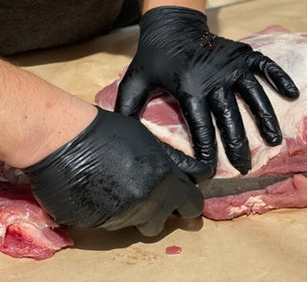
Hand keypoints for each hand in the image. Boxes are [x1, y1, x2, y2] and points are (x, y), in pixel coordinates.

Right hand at [23, 107, 207, 236]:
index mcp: (166, 181)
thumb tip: (190, 172)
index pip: (192, 204)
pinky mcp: (98, 225)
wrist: (65, 140)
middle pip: (164, 221)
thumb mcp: (150, 140)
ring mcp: (122, 217)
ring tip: (121, 187)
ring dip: (135, 212)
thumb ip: (171, 162)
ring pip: (137, 223)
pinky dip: (111, 211)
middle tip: (150, 194)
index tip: (185, 198)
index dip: (190, 202)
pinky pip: (113, 223)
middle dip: (161, 211)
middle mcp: (149, 204)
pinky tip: (100, 190)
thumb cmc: (109, 131)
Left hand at [115, 6, 298, 174]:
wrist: (172, 25)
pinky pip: (266, 66)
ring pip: (254, 96)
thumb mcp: (134, 82)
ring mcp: (232, 65)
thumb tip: (124, 140)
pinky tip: (291, 94)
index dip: (205, 152)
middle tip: (245, 168)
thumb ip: (128, 110)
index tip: (209, 172)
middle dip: (237, 146)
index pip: (201, 127)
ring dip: (266, 119)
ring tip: (275, 141)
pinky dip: (279, 78)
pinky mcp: (243, 54)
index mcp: (189, 88)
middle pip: (231, 118)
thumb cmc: (154, 58)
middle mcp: (214, 79)